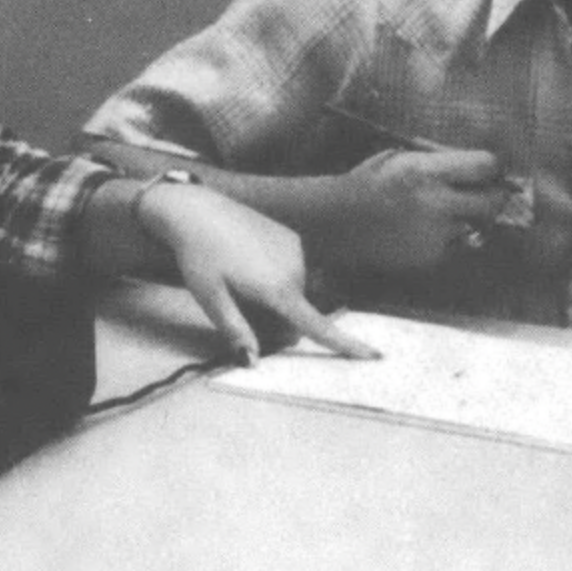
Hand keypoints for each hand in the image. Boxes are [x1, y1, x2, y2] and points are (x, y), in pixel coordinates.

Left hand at [137, 181, 380, 362]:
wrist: (196, 209)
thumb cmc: (200, 256)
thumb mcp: (211, 299)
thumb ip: (236, 331)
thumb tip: (252, 362)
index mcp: (278, 289)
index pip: (317, 326)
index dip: (346, 344)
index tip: (375, 356)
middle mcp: (295, 269)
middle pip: (297, 315)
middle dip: (276, 324)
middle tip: (237, 309)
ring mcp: (295, 250)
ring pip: (293, 294)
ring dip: (274, 300)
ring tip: (237, 280)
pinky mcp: (290, 238)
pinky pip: (290, 272)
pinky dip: (275, 278)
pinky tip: (246, 263)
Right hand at [327, 148, 512, 269]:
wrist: (337, 223)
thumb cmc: (367, 183)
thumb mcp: (400, 158)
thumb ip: (436, 162)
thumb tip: (475, 165)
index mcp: (426, 171)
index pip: (484, 166)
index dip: (492, 167)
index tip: (489, 169)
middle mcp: (436, 203)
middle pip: (491, 202)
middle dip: (493, 197)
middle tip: (489, 194)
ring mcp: (434, 234)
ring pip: (473, 225)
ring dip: (466, 219)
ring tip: (442, 213)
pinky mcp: (429, 257)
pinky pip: (454, 245)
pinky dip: (447, 239)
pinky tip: (423, 231)